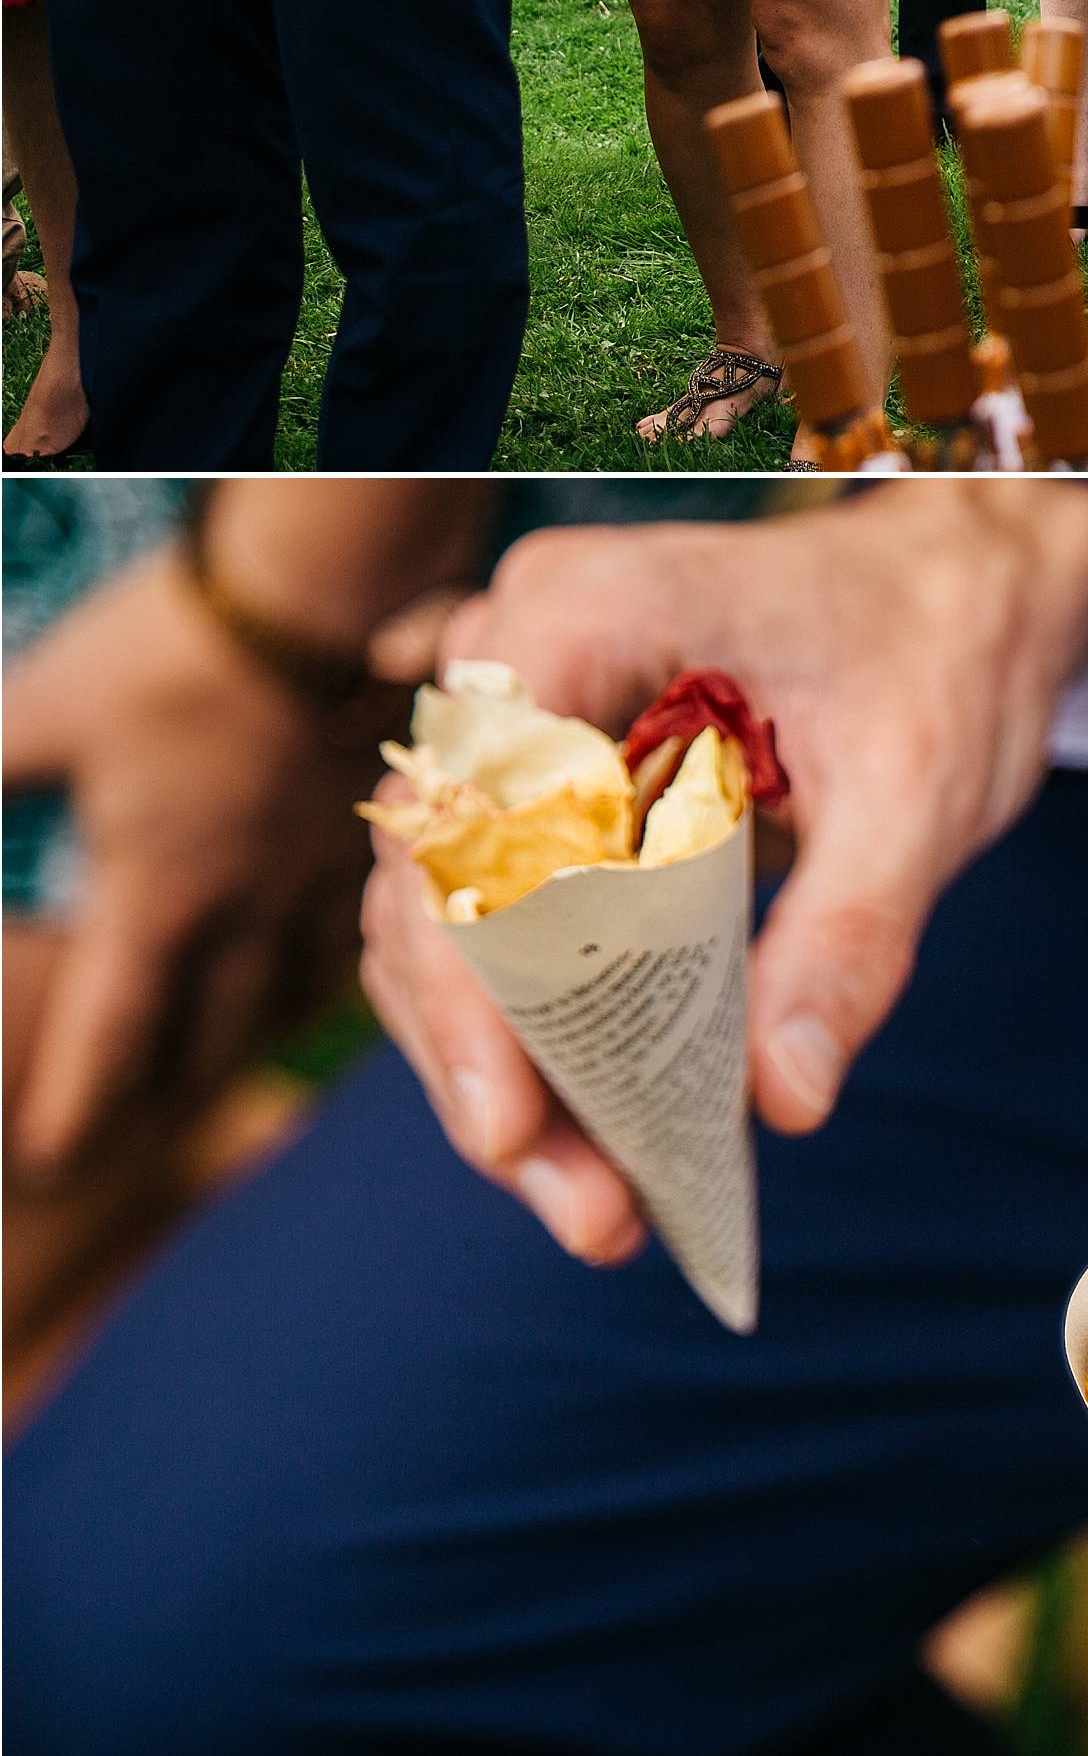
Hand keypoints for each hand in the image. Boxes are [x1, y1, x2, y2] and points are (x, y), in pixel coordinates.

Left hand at [0, 550, 376, 1176]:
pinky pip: (373, 923)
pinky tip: (339, 962)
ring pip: (297, 989)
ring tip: (237, 1064)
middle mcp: (248, 907)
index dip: (71, 1108)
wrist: (317, 590)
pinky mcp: (384, 820)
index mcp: (160, 898)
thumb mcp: (31, 718)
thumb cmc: (170, 653)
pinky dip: (341, 958)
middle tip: (139, 1133)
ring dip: (260, 1036)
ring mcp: (325, 869)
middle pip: (210, 1036)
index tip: (45, 1165)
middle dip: (168, 1094)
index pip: (108, 1038)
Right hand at [357, 486, 1087, 1264]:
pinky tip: (611, 1137)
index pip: (468, 813)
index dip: (466, 980)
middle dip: (493, 1066)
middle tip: (588, 1210)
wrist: (970, 584)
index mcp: (583, 616)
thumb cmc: (946, 649)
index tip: (511, 1122)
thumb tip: (783, 1103)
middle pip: (437, 888)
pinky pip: (508, 919)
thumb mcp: (922, 791)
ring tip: (601, 1208)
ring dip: (511, 1071)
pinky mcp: (554, 786)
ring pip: (453, 922)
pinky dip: (548, 1031)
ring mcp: (521, 721)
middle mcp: (517, 658)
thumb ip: (849, 936)